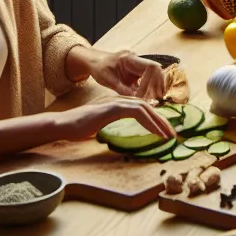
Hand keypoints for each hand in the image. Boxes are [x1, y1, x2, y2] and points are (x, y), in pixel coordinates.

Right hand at [56, 97, 174, 142]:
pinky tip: (156, 133)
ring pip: (145, 108)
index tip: (164, 132)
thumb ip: (112, 123)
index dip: (155, 119)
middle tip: (173, 134)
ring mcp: (115, 102)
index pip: (142, 108)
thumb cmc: (78, 127)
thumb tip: (123, 132)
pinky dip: (149, 122)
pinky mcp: (112, 108)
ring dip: (159, 122)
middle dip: (162, 120)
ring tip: (168, 135)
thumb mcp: (100, 125)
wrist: (62, 125)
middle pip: (148, 107)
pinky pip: (137, 112)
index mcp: (117, 103)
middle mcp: (119, 100)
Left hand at [73, 45, 167, 99]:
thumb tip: (136, 100)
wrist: (96, 63)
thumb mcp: (108, 80)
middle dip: (157, 85)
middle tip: (155, 100)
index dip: (150, 81)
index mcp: (131, 59)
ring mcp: (139, 67)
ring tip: (153, 101)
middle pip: (156, 71)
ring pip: (155, 76)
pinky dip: (149, 90)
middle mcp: (138, 61)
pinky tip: (148, 100)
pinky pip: (149, 80)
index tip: (143, 95)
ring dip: (155, 88)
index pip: (150, 67)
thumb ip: (122, 89)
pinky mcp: (138, 74)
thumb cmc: (100, 69)